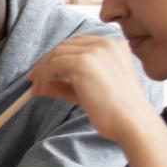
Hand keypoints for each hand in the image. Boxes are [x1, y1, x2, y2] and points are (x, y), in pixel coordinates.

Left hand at [26, 35, 156, 145]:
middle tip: (34, 79)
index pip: (79, 44)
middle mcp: (106, 43)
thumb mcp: (90, 91)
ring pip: (57, 54)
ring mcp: (95, 51)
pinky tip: (42, 90)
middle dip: (47, 62)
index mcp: (114, 46)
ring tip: (38, 89)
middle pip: (65, 45)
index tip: (45, 70)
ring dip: (43, 71)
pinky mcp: (83, 62)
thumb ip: (66, 84)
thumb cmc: (117, 112)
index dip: (59, 56)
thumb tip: (40, 85)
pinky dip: (44, 76)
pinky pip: (54, 65)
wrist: (132, 123)